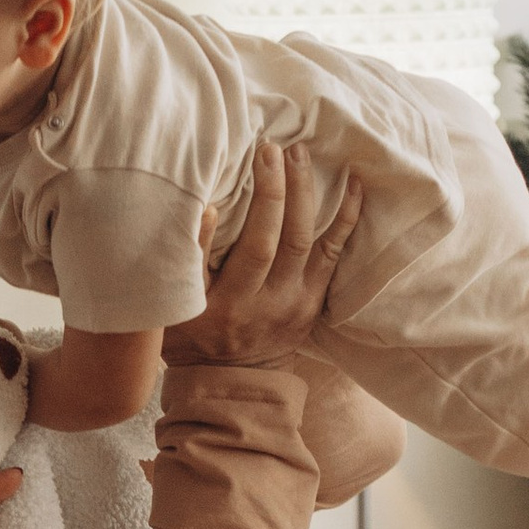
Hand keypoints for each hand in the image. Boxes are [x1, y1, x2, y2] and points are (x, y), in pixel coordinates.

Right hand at [162, 143, 363, 369]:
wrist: (230, 383)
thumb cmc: (191, 338)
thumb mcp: (174, 309)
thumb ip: (189, 261)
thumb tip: (209, 207)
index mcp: (232, 303)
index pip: (255, 244)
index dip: (263, 198)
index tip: (260, 154)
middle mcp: (269, 303)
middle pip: (286, 237)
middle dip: (286, 186)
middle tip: (280, 146)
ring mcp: (296, 302)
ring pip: (311, 241)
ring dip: (309, 193)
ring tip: (302, 154)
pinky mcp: (313, 302)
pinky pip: (334, 255)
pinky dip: (346, 219)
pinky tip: (354, 185)